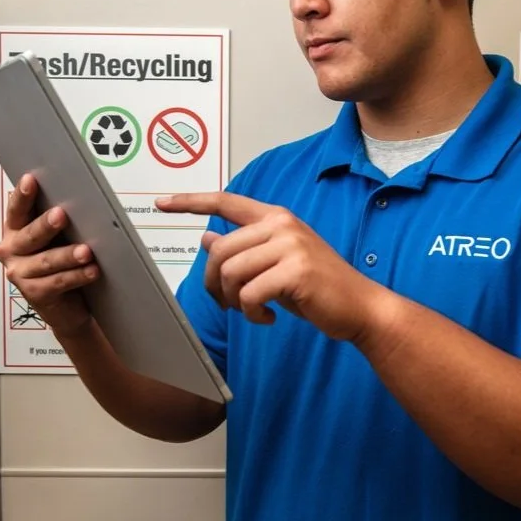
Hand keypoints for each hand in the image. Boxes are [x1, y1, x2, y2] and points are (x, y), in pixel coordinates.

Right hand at [0, 173, 98, 337]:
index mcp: (14, 231)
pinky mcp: (34, 294)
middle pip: (30, 236)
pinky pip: (57, 282)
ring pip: (46, 261)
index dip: (22, 196)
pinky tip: (92, 271)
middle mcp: (11, 251)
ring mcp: (19, 274)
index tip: (31, 179)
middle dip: (46, 225)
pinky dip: (77, 276)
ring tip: (86, 251)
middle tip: (61, 214)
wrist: (65, 305)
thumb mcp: (57, 238)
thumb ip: (57, 220)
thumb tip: (74, 196)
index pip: (17, 210)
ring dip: (68, 255)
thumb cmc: (61, 263)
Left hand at [156, 192, 389, 342]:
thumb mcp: (277, 262)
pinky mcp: (296, 271)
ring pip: (232, 273)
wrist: (359, 307)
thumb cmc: (317, 287)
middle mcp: (282, 224)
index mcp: (276, 217)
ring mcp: (290, 245)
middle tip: (228, 304)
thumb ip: (245, 248)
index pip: (225, 201)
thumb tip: (207, 238)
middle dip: (215, 284)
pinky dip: (253, 314)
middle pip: (220, 251)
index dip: (190, 202)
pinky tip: (269, 318)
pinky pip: (251, 294)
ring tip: (253, 310)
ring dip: (235, 301)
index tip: (161, 203)